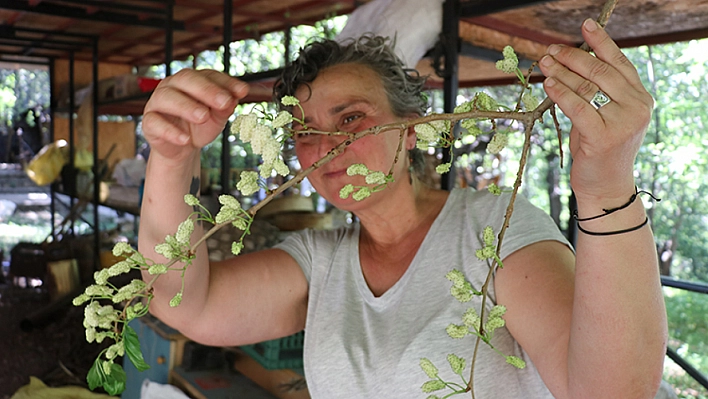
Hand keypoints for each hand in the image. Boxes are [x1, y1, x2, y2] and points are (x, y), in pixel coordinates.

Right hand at [142, 69, 248, 161]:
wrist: (182, 147)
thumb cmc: (200, 126)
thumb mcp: (217, 117)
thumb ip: (225, 107)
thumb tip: (235, 98)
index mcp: (192, 80)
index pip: (208, 75)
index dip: (225, 82)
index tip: (243, 91)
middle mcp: (173, 86)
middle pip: (186, 80)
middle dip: (207, 90)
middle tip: (224, 102)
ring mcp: (158, 102)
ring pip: (168, 98)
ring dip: (186, 106)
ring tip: (203, 117)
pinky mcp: (149, 122)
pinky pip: (155, 123)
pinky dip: (170, 131)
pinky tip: (185, 139)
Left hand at [538, 18, 652, 201]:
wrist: (606, 186)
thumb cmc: (600, 149)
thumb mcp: (604, 116)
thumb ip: (597, 93)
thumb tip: (570, 64)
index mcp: (640, 98)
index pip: (619, 62)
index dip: (601, 42)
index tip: (586, 25)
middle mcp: (637, 107)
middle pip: (600, 72)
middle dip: (573, 57)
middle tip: (551, 50)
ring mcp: (623, 122)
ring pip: (587, 88)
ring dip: (562, 72)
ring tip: (545, 62)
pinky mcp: (604, 137)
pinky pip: (578, 107)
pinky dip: (561, 93)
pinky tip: (548, 83)